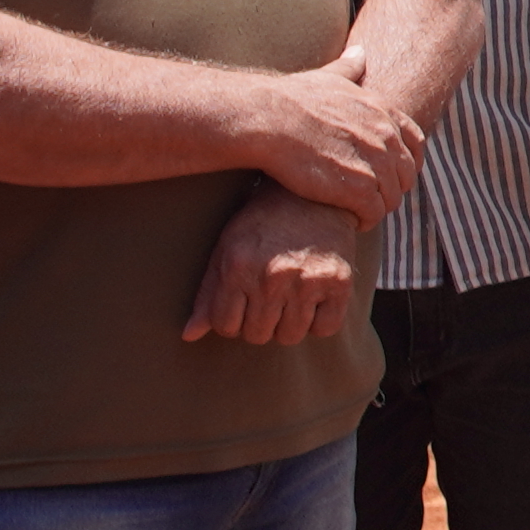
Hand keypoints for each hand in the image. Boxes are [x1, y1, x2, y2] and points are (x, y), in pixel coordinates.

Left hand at [183, 189, 368, 345]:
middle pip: (257, 335)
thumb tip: (189, 335)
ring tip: (291, 296)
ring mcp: (308, 280)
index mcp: (238, 266)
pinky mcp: (340, 282)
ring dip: (289, 323)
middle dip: (259, 321)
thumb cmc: (262, 223)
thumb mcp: (227, 250)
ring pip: (290, 336)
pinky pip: (324, 329)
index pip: (226, 326)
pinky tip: (316, 298)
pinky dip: (319, 321)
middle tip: (269, 296)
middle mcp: (272, 276)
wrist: (314, 193)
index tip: (243, 301)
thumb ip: (208, 294)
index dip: (232, 318)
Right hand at [259, 63, 425, 222]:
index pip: (415, 142)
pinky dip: (366, 220)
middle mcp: (386, 135)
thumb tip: (360, 51)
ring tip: (359, 213)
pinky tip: (351, 221)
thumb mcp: (327, 76)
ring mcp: (375, 162)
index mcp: (383, 111)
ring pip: (392, 197)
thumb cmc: (290, 98)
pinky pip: (374, 212)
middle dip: (392, 188)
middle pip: (406, 174)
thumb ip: (349, 68)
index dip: (407, 162)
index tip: (391, 173)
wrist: (268, 119)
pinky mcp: (358, 187)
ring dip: (378, 208)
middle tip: (370, 198)